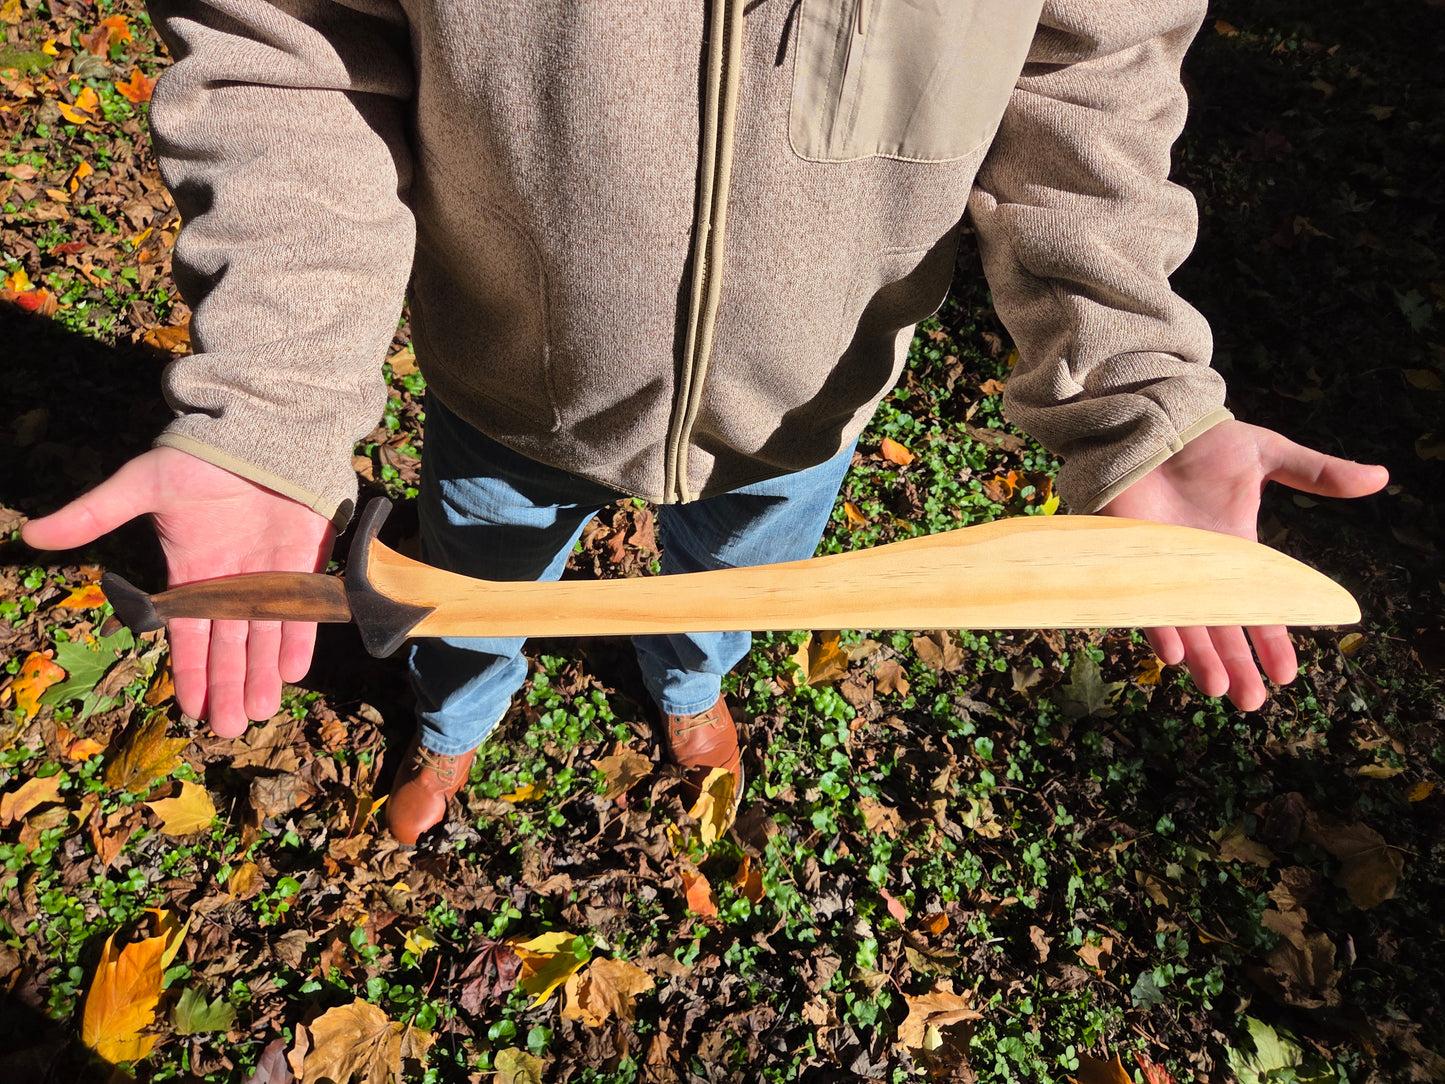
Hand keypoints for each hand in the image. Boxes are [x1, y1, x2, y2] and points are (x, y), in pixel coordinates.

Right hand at [22, 447, 334, 736]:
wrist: (259, 429)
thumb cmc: (199, 457)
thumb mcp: (142, 484)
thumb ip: (95, 513)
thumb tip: (32, 534)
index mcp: (193, 572)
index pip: (190, 635)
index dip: (191, 671)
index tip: (189, 709)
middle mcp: (234, 582)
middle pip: (230, 646)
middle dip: (228, 687)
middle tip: (229, 727)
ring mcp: (273, 575)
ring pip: (266, 637)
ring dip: (262, 675)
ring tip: (256, 713)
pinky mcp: (308, 563)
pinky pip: (304, 610)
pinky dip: (298, 639)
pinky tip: (292, 671)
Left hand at [1099, 420, 1387, 710]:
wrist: (1150, 421)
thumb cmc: (1206, 440)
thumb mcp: (1267, 455)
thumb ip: (1317, 473)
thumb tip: (1380, 478)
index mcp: (1235, 555)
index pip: (1258, 609)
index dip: (1271, 642)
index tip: (1287, 675)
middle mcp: (1200, 570)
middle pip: (1222, 628)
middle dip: (1238, 666)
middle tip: (1253, 701)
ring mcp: (1164, 568)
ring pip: (1186, 625)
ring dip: (1203, 659)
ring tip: (1220, 690)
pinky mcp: (1129, 559)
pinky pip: (1144, 602)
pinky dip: (1160, 626)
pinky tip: (1175, 654)